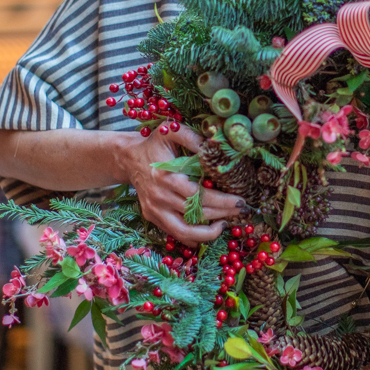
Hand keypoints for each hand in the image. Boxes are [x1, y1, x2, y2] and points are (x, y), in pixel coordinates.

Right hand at [116, 123, 245, 244]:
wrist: (128, 158)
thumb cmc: (154, 143)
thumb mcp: (171, 131)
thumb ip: (192, 138)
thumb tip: (215, 146)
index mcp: (166, 176)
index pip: (198, 195)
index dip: (222, 201)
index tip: (240, 200)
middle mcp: (159, 196)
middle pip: (195, 213)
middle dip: (222, 214)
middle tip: (240, 210)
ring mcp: (154, 209)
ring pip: (183, 231)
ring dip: (207, 233)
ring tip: (224, 225)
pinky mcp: (152, 216)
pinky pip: (174, 233)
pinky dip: (191, 238)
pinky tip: (207, 231)